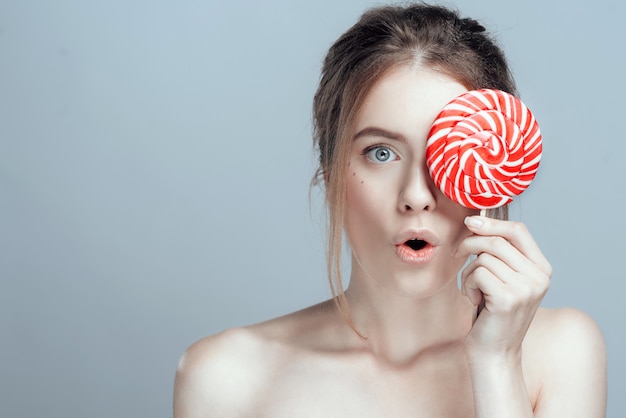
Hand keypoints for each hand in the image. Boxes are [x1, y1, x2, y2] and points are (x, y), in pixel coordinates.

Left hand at [455, 215, 551, 357]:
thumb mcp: (503, 278)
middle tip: (457, 254)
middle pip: (497, 241)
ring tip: (473, 289)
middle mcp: (539, 277)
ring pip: (484, 258)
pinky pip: (477, 273)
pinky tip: (474, 299)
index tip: (470, 222)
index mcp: (542, 269)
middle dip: (470, 244)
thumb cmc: (492, 313)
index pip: (519, 231)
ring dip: (469, 272)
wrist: (494, 352)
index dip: (492, 223)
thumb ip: (499, 252)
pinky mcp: (508, 298)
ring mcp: (526, 288)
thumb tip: (477, 219)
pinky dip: (468, 284)